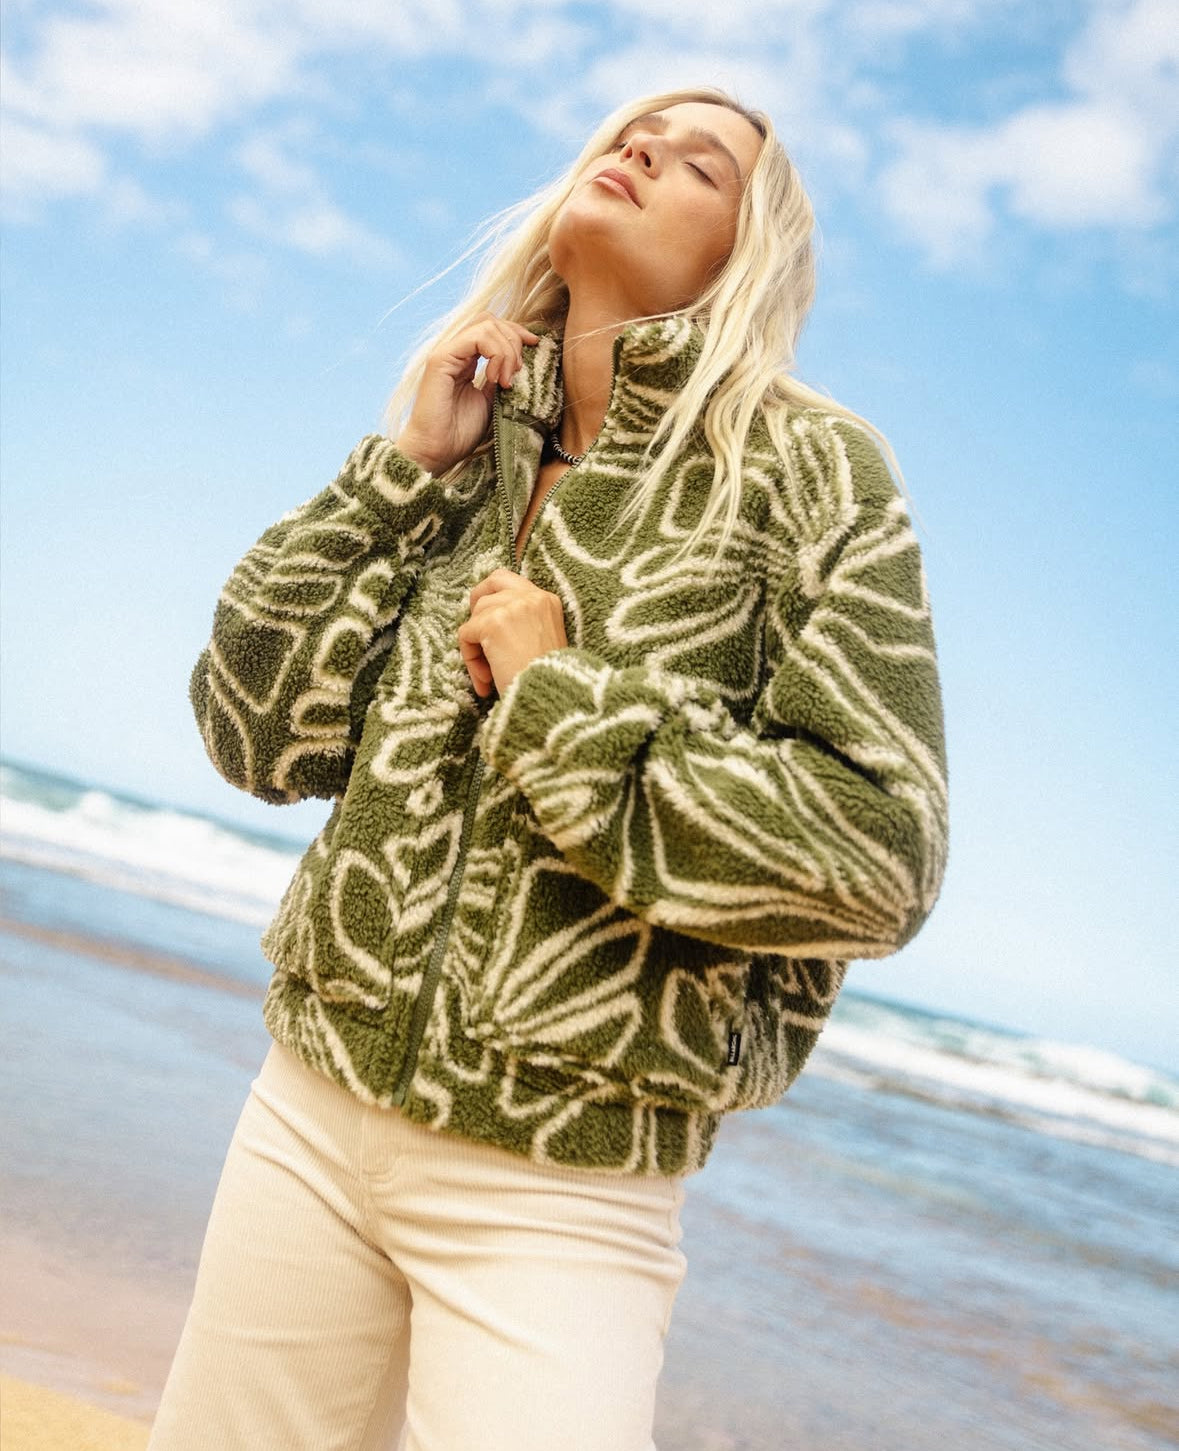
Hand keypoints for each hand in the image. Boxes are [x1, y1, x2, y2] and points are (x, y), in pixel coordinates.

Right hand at [395, 313, 539, 475]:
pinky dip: (495, 354)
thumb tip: (522, 363)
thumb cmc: (460, 432)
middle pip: (491, 320)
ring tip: (507, 380)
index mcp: (466, 359)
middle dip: (514, 338)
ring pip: (486, 325)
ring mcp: (447, 352)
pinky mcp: (441, 359)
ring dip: (506, 350)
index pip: (493, 327)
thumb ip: (503, 379)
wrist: (436, 451)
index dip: (517, 332)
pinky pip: (475, 338)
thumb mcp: (492, 401)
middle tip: (519, 371)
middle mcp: (455, 351)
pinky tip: (496, 379)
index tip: (535, 347)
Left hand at [457, 568, 568, 697]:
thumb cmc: (547, 678)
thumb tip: (485, 620)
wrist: (551, 696)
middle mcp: (532, 596)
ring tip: (488, 675)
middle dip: (476, 605)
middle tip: (473, 633)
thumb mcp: (542, 639)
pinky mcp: (493, 623)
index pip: (510, 580)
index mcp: (547, 600)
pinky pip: (466, 634)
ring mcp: (512, 607)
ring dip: (476, 646)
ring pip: (476, 615)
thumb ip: (523, 622)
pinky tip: (485, 680)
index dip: (493, 594)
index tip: (486, 615)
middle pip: (491, 584)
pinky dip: (470, 659)